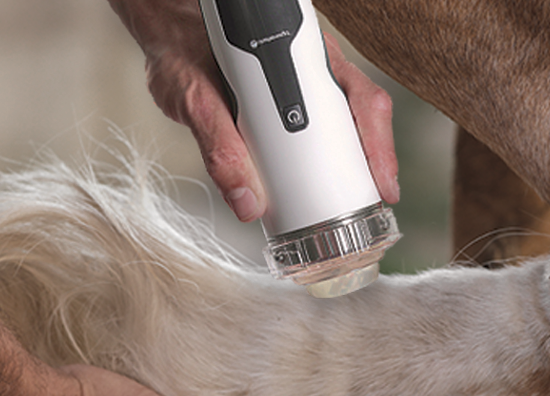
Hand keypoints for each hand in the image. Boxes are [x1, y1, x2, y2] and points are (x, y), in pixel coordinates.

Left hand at [108, 0, 399, 220]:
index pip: (356, 97)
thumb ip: (218, 146)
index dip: (375, 142)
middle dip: (374, 162)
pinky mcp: (289, 108)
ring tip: (354, 205)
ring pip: (345, 128)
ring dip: (353, 168)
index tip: (380, 181)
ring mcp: (303, 87)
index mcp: (297, 56)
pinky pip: (320, 138)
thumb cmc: (183, 55)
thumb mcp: (193, 98)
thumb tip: (247, 203)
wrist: (169, 36)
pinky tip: (322, 193)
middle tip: (374, 203)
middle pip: (362, 115)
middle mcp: (309, 69)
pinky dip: (327, 169)